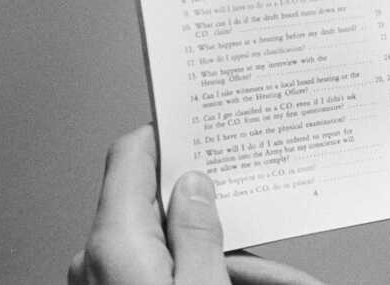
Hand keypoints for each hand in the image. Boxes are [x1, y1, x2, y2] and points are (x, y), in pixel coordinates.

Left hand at [68, 125, 324, 284]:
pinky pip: (171, 279)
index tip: (201, 121)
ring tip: (289, 278)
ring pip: (178, 253)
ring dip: (233, 261)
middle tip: (271, 216)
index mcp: (114, 242)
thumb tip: (194, 183)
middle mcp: (100, 261)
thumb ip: (199, 229)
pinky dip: (213, 280)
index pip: (132, 155)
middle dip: (227, 218)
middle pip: (168, 213)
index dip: (169, 133)